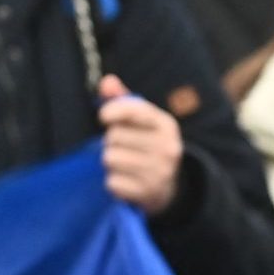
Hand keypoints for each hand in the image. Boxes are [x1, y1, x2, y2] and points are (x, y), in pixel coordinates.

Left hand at [98, 74, 183, 215]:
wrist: (170, 188)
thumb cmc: (147, 146)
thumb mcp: (142, 122)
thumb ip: (123, 100)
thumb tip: (106, 82)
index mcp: (166, 125)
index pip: (133, 109)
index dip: (112, 110)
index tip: (104, 117)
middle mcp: (167, 148)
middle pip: (114, 136)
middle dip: (111, 142)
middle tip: (123, 148)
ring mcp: (159, 172)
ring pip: (110, 158)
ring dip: (111, 162)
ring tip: (124, 164)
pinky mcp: (147, 193)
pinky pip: (111, 182)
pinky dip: (113, 182)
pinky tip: (126, 181)